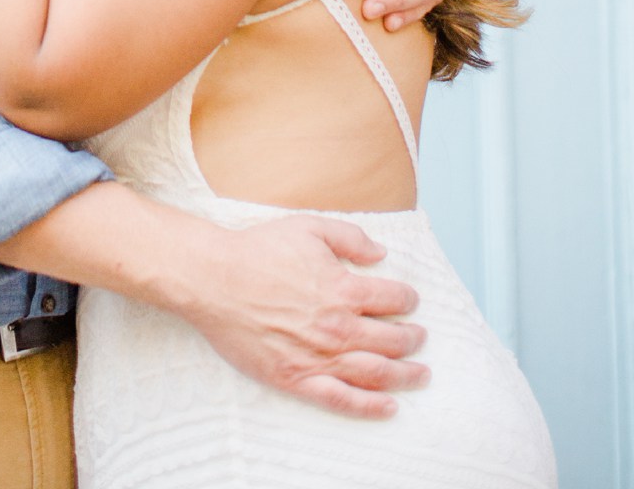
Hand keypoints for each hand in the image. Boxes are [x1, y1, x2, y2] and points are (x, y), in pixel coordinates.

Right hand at [182, 212, 426, 418]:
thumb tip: (381, 253)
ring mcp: (319, 357)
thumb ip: (350, 238)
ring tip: (419, 374)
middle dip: (413, 339)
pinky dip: (371, 406)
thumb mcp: (309, 227)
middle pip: (393, 340)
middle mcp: (338, 328)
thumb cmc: (259, 250)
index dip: (407, 300)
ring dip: (405, 375)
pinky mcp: (297, 378)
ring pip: (377, 373)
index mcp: (344, 289)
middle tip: (419, 338)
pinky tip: (389, 406)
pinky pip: (342, 400)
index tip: (410, 301)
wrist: (215, 279)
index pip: (394, 300)